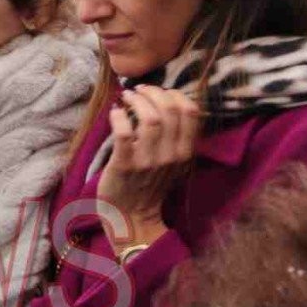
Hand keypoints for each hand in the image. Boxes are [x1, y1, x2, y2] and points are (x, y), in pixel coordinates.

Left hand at [96, 86, 201, 238]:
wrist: (132, 216)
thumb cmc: (149, 182)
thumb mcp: (172, 161)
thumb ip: (176, 136)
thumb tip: (167, 100)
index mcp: (185, 152)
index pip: (191, 112)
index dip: (175, 94)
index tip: (160, 91)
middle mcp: (170, 156)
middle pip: (170, 110)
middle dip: (153, 92)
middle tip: (139, 90)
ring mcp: (148, 162)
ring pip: (150, 119)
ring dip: (136, 101)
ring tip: (127, 97)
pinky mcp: (124, 166)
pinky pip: (124, 134)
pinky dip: (119, 117)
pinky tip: (115, 112)